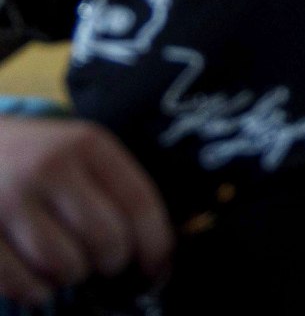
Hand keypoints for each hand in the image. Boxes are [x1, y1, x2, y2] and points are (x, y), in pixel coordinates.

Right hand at [0, 116, 172, 303]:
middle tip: (107, 262)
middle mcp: (47, 168)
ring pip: (65, 265)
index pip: (139, 204)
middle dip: (113, 262)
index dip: (156, 246)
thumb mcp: (82, 152)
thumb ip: (116, 189)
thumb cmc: (40, 158)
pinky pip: (22, 283)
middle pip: (106, 239)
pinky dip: (36, 291)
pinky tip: (38, 277)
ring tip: (67, 262)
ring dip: (73, 275)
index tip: (157, 269)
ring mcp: (8, 200)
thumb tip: (155, 254)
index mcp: (87, 145)